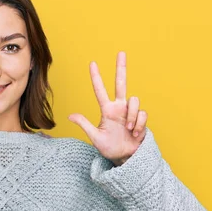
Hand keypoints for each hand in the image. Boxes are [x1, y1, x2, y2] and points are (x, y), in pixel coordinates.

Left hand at [68, 51, 147, 165]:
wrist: (126, 158)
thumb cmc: (110, 148)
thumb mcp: (95, 137)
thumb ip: (85, 125)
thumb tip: (70, 116)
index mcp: (107, 110)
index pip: (100, 90)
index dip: (96, 77)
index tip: (92, 64)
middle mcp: (119, 108)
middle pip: (121, 83)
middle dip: (121, 68)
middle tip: (121, 52)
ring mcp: (130, 112)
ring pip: (134, 100)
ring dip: (131, 116)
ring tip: (128, 130)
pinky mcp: (141, 118)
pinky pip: (141, 114)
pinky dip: (138, 124)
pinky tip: (135, 133)